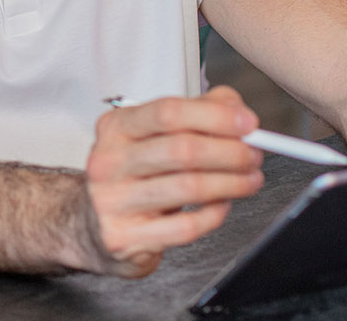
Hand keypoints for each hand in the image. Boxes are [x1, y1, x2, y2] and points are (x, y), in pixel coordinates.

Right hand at [81, 86, 265, 277]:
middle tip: (254, 155)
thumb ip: (197, 113)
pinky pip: (185, 227)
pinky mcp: (125, 237)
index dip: (215, 116)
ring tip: (250, 179)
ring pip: (188, 188)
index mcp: (116, 127)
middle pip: (183, 150)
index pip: (169, 112)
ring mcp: (114, 201)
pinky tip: (222, 205)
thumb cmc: (131, 175)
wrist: (92, 223)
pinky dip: (214, 215)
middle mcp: (109, 161)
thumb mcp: (154, 135)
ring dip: (232, 183)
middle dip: (231, 152)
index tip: (248, 123)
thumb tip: (235, 110)